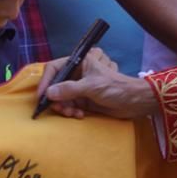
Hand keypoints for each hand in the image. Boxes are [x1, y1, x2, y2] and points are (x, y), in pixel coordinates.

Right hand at [37, 48, 156, 119]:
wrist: (134, 102)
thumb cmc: (116, 87)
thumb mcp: (92, 86)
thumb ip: (70, 89)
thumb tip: (49, 93)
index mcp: (80, 62)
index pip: (55, 68)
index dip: (46, 81)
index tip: (42, 96)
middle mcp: (77, 74)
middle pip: (56, 85)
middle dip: (56, 98)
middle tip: (60, 109)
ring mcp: (80, 88)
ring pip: (62, 98)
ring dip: (64, 107)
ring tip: (73, 113)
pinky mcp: (84, 100)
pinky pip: (70, 106)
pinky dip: (71, 111)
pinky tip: (79, 115)